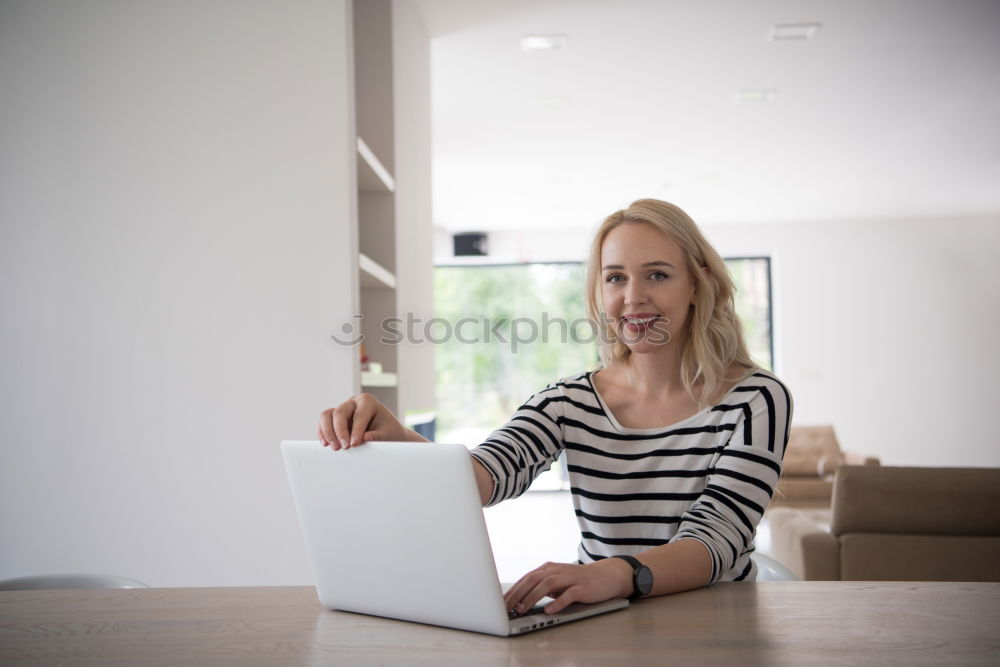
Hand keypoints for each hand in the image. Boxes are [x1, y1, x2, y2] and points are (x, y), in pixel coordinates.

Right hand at [317, 393, 412, 449]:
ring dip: (327, 432)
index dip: (356, 430)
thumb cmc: (389, 432)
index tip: (354, 444)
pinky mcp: (335, 419)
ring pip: (327, 415)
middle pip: (339, 412)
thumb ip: (376, 436)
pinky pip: (323, 422)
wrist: (389, 434)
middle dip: (340, 431)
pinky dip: (322, 433)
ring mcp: (343, 410)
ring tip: (334, 447)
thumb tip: (364, 438)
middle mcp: (353, 403)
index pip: (359, 415)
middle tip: (344, 447)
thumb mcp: (387, 435)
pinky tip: (325, 444)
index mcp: (368, 401)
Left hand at [503, 558, 633, 615]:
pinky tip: (548, 610)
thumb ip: (542, 587)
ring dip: (532, 597)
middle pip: (532, 580)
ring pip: (546, 585)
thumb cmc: (579, 581)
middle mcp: (556, 571)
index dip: (512, 590)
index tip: (500, 602)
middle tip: (506, 607)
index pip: (526, 578)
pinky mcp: (582, 588)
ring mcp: (569, 578)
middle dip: (517, 594)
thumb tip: (521, 600)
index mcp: (548, 569)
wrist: (606, 576)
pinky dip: (557, 602)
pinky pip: (568, 595)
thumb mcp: (557, 582)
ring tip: (522, 609)